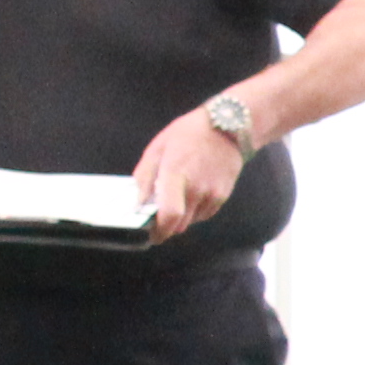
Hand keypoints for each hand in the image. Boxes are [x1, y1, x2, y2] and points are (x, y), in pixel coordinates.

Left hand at [133, 106, 244, 239]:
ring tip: (176, 200)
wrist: (226, 128)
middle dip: (167, 226)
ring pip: (192, 221)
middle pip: (180, 225)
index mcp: (175, 175)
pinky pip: (204, 214)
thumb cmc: (186, 135)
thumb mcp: (157, 149)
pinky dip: (194, 211)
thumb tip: (137, 202)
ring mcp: (212, 194)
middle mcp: (196, 189)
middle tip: (157, 219)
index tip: (150, 235)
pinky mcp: (223, 196)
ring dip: (181, 218)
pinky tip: (191, 195)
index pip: (170, 215)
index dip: (159, 231)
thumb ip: (144, 177)